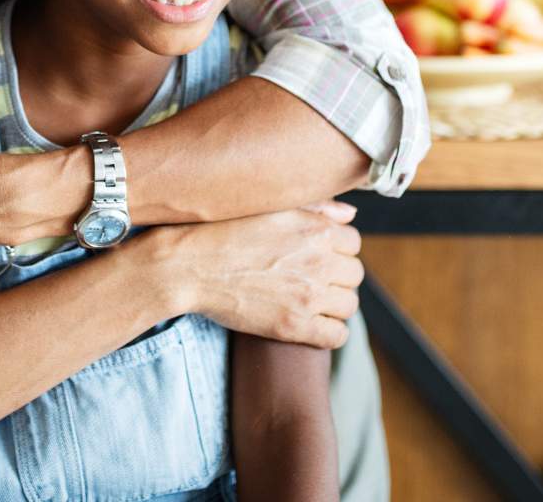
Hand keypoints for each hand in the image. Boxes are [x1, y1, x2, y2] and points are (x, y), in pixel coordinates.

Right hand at [143, 201, 363, 348]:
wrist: (187, 265)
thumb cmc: (222, 231)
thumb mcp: (270, 207)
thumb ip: (317, 208)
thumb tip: (351, 215)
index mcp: (316, 229)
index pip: (353, 242)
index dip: (336, 249)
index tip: (318, 255)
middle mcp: (320, 261)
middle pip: (354, 275)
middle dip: (337, 277)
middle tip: (312, 280)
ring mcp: (309, 295)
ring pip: (349, 305)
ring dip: (334, 304)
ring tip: (310, 301)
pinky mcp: (294, 325)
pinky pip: (337, 335)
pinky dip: (329, 332)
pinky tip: (310, 325)